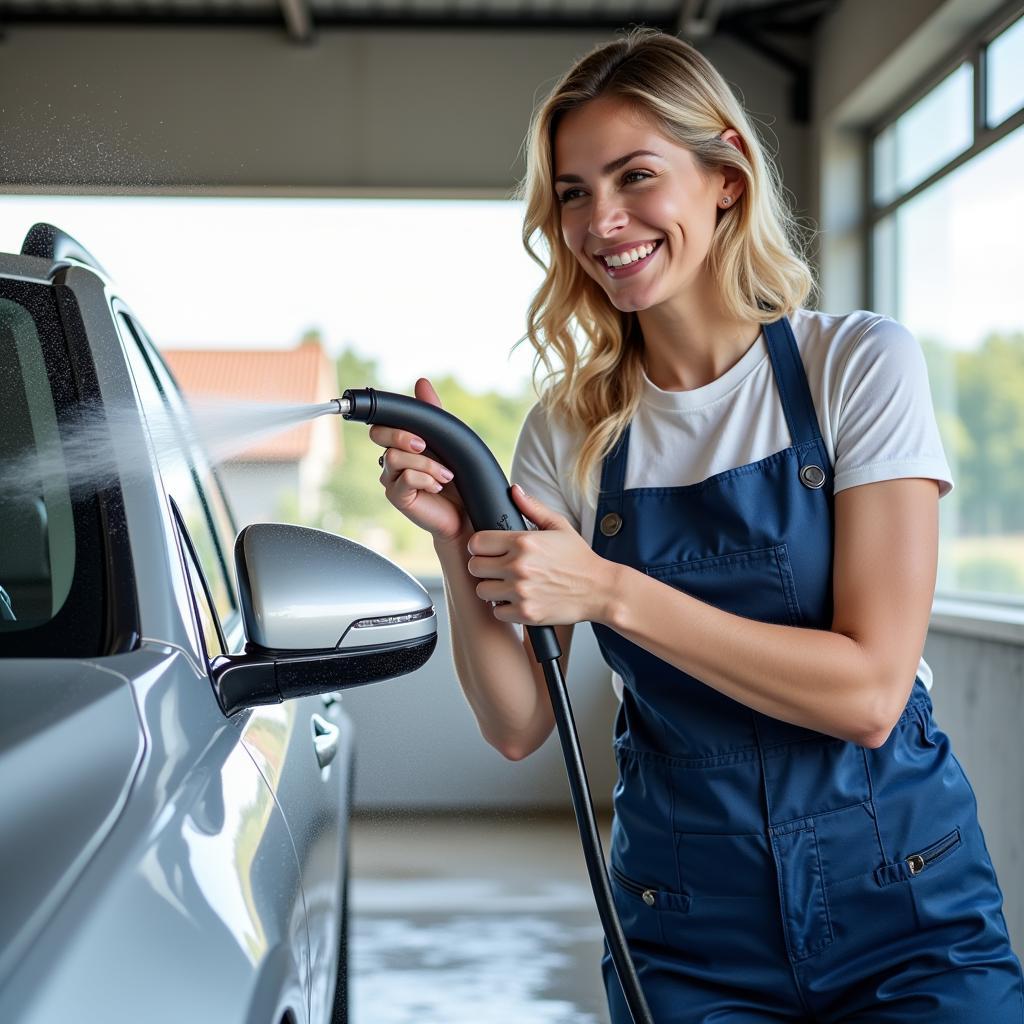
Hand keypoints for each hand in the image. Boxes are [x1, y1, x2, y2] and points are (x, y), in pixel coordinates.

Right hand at [368, 377, 468, 543]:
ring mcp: (392, 478)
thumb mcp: (447, 440)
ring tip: (446, 475)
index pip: (382, 422)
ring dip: (426, 464)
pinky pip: (405, 478)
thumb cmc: (457, 478)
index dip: (394, 421)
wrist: (466, 512)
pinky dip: (426, 478)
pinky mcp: (397, 496)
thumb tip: (421, 382)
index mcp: (401, 443)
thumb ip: (432, 413)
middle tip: (426, 446)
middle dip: (403, 435)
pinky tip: (438, 486)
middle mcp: (392, 459)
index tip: (419, 431)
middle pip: (378, 434)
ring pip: (393, 456)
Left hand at [467, 484, 612, 624]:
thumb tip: (514, 490)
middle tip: (496, 568)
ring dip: (492, 588)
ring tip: (507, 585)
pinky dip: (504, 608)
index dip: (479, 546)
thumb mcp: (559, 526)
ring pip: (482, 590)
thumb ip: (533, 507)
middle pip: (474, 566)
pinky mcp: (525, 613)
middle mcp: (519, 566)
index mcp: (523, 541)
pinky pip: (497, 612)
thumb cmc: (579, 558)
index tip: (488, 550)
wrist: (600, 590)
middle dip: (483, 566)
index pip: (476, 542)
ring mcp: (521, 591)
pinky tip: (518, 600)